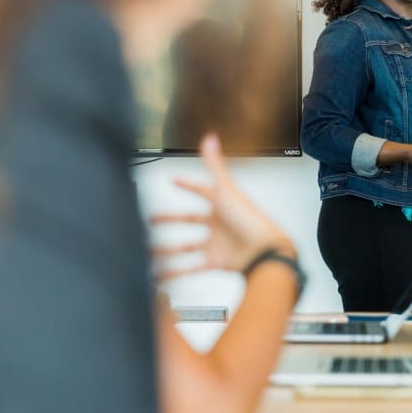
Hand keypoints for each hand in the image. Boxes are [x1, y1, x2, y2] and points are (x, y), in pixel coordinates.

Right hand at [150, 134, 294, 279]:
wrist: (264, 252)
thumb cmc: (250, 220)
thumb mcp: (227, 189)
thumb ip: (215, 166)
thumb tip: (209, 139)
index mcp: (223, 203)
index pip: (201, 190)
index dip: (188, 185)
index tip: (175, 180)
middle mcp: (219, 223)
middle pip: (189, 219)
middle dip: (170, 218)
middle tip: (151, 218)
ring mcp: (217, 243)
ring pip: (186, 246)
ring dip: (167, 248)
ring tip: (147, 249)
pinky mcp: (216, 261)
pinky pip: (191, 267)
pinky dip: (175, 271)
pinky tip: (160, 273)